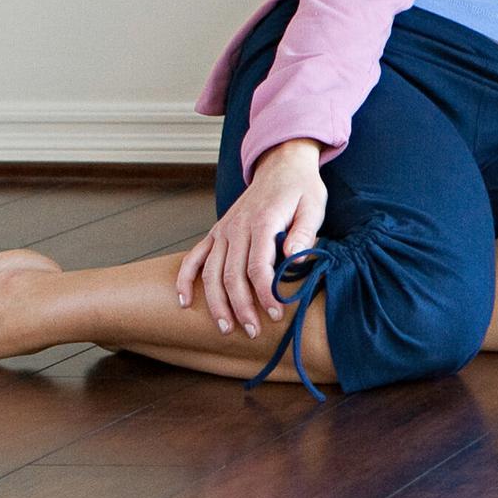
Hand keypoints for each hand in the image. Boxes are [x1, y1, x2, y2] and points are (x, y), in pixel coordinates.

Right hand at [177, 140, 328, 339]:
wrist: (281, 165)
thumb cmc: (302, 189)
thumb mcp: (313, 206)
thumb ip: (304, 232)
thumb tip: (296, 258)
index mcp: (262, 222)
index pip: (258, 267)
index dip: (265, 294)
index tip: (275, 314)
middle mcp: (236, 228)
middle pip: (231, 275)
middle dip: (240, 307)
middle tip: (252, 332)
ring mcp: (223, 230)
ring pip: (210, 272)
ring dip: (215, 302)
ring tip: (225, 329)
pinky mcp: (216, 232)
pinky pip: (194, 257)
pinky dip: (185, 279)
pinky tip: (184, 301)